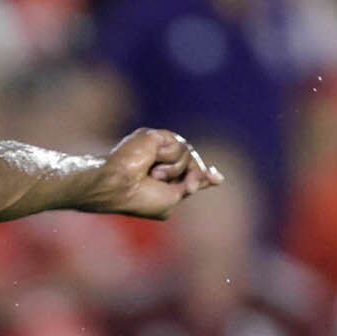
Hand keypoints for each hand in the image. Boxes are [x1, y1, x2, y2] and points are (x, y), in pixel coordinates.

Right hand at [87, 129, 223, 218]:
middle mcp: (160, 160)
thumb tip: (219, 179)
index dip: (204, 173)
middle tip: (188, 187)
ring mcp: (157, 148)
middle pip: (192, 161)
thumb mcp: (174, 198)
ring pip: (187, 153)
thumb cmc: (140, 199)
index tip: (217, 178)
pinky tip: (151, 162)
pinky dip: (167, 157)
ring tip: (154, 175)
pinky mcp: (154, 136)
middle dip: (194, 175)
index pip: (190, 170)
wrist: (118, 185)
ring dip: (175, 169)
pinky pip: (178, 143)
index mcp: (163, 178)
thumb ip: (194, 184)